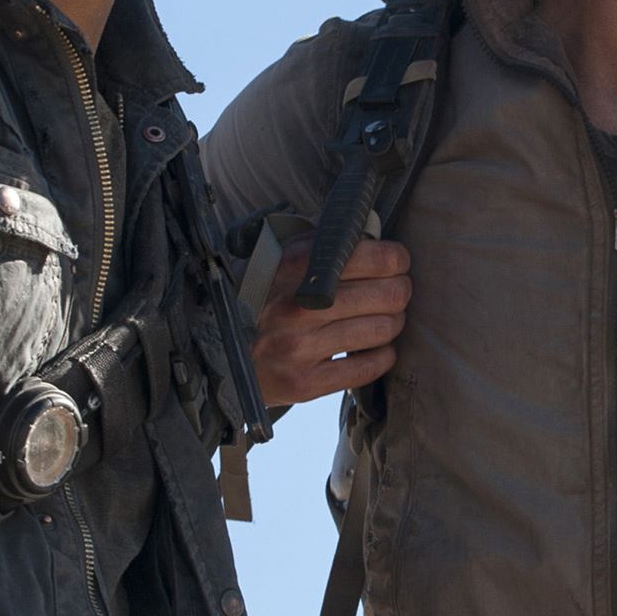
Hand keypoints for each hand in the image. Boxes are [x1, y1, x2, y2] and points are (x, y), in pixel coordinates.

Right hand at [251, 231, 409, 406]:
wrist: (216, 352)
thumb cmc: (262, 299)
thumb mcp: (282, 257)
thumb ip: (325, 243)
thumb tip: (373, 233)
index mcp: (297, 266)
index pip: (378, 258)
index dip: (398, 260)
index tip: (396, 264)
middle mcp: (299, 306)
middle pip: (389, 294)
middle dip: (399, 292)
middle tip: (393, 294)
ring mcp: (301, 347)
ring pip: (383, 330)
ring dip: (392, 324)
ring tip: (381, 320)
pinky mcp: (305, 383)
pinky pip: (369, 367)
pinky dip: (382, 356)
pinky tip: (372, 349)